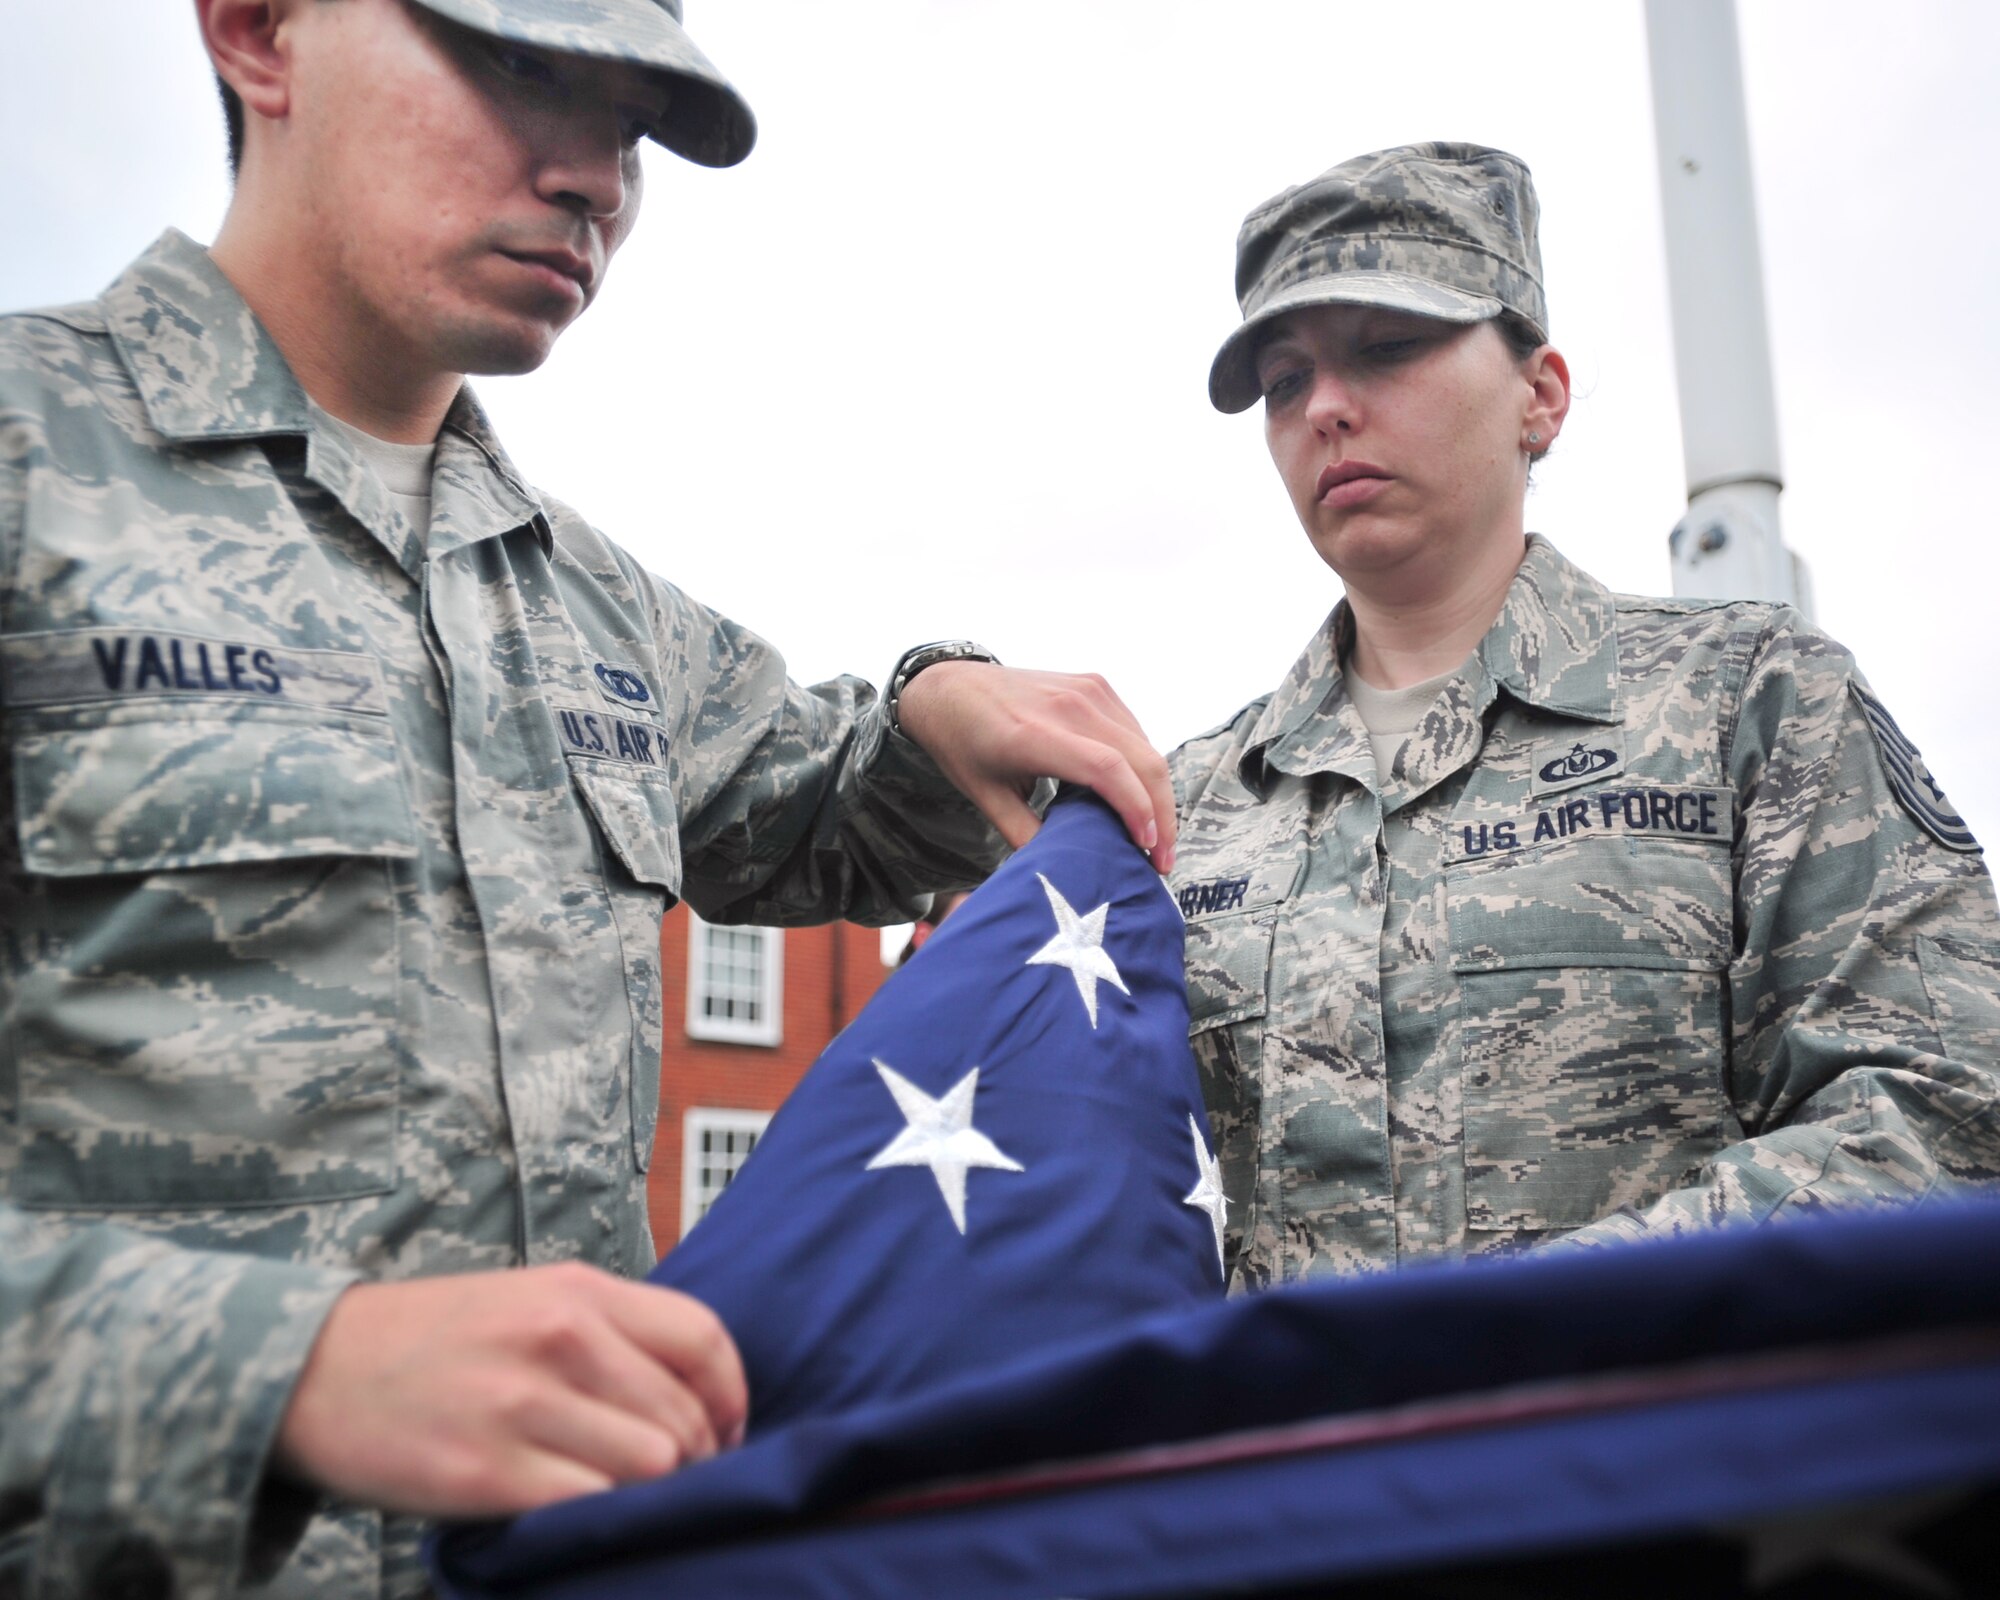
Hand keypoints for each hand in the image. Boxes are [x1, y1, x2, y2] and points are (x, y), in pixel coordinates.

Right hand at [273, 1264, 747, 1516]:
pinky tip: (577, 1519)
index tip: (728, 1430)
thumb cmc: (432, 1341)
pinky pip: (587, 1507)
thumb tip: (692, 1395)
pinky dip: (598, 1521)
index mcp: (578, 1290)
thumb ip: (608, 1334)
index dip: (732, 1395)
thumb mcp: (529, 1300)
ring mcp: (523, 1405)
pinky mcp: (487, 1472)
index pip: (702, 1336)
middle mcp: (560, 1338)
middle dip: (696, 1461)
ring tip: (626, 1502)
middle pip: (685, 1414)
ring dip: (651, 1496)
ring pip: (651, 1466)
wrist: (312, 1369)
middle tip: (674, 1484)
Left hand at [896, 663, 1176, 872]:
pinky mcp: (1095, 685)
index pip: (1107, 769)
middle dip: (1162, 815)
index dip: (1137, 810)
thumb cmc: (963, 744)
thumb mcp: (985, 798)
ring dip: (1158, 794)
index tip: (1146, 850)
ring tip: (1154, 836)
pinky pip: (1134, 730)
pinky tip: (1138, 798)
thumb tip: (1065, 874)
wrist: (949, 687)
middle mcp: (1067, 706)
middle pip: (1141, 760)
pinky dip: (1144, 767)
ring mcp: (1086, 690)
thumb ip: (1026, 837)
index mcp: (1035, 735)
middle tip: (1161, 859)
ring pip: (1145, 746)